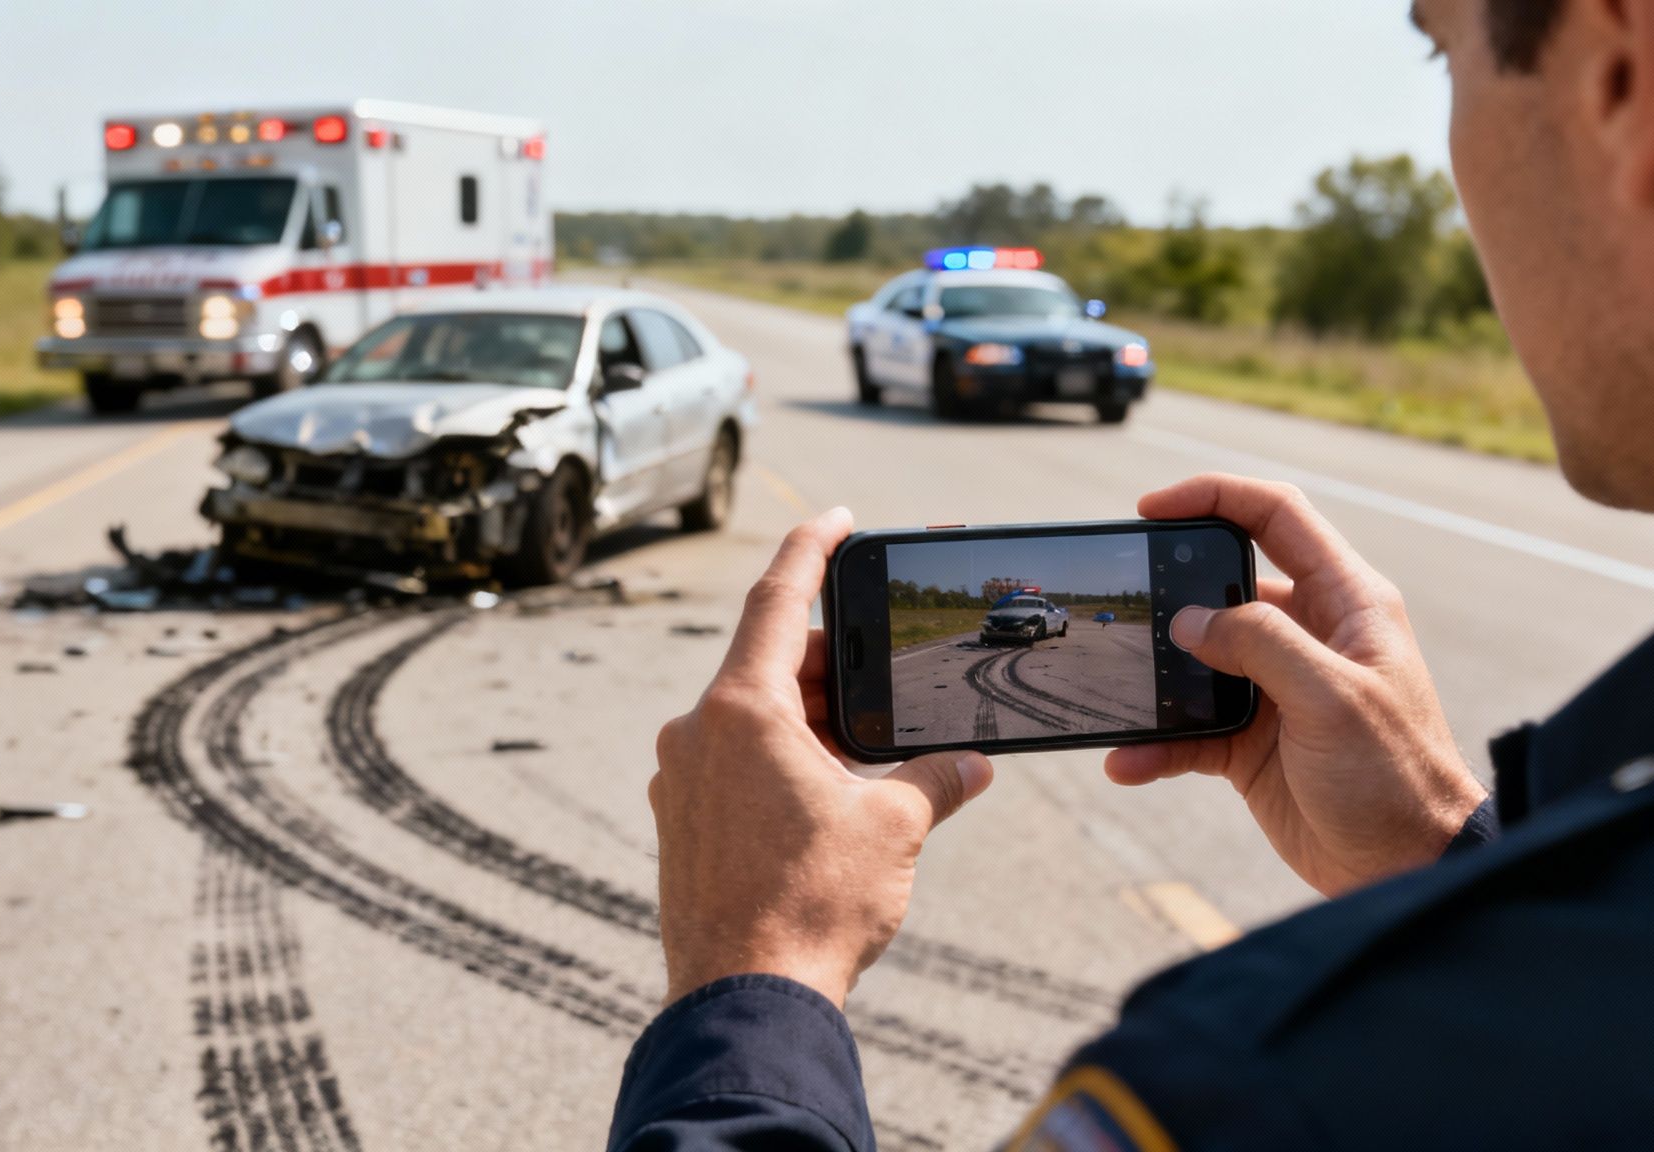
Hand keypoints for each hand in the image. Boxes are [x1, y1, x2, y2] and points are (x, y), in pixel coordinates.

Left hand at [651, 508, 993, 1007]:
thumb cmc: (812, 907)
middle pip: (770, 668)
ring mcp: (681, 782)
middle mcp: (696, 734)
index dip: (811, 549)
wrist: (746, 1002)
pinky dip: (783, 763)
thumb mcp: (894, 828)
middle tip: (889, 677)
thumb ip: (936, 780)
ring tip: (872, 754)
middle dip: (833, 667)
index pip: (776, 601)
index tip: (838, 520)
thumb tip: (972, 767)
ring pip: (754, 722)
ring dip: (812, 724)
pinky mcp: (681, 827)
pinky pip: (736, 768)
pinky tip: (830, 798)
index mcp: (741, 711)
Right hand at [1107, 475, 1487, 895]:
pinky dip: (1157, 744)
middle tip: (1126, 603)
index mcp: (1346, 602)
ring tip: (1119, 691)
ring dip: (1156, 676)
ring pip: (1198, 659)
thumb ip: (1261, 645)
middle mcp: (1310, 635)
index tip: (1151, 506)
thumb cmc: (1397, 777)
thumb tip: (1190, 621)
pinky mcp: (1253, 742)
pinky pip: (1190, 730)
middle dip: (1171, 591)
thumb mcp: (1334, 698)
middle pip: (1224, 586)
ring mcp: (1277, 689)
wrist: (1409, 867)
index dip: (1215, 496)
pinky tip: (1129, 760)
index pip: (1277, 517)